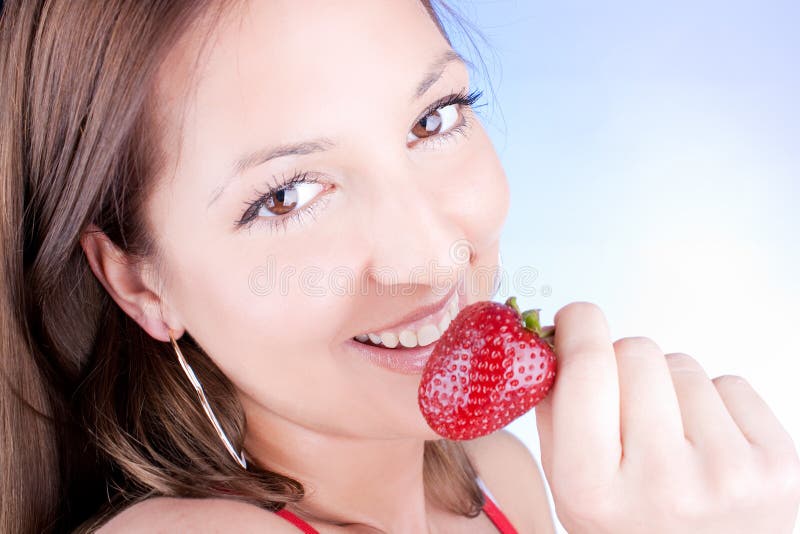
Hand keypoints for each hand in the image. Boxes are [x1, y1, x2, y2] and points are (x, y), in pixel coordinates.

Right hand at [534, 302, 799, 533]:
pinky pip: (732, 385)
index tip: (577, 319)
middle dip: (625, 366)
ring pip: (684, 365)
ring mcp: (727, 474)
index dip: (579, 326)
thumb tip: (559, 338)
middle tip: (629, 410)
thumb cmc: (635, 531)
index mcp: (593, 488)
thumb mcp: (571, 490)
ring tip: (674, 442)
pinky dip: (716, 406)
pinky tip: (710, 448)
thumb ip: (555, 415)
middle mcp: (662, 482)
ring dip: (673, 390)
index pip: (588, 365)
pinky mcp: (779, 466)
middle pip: (637, 351)